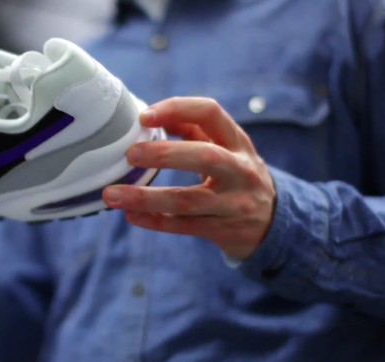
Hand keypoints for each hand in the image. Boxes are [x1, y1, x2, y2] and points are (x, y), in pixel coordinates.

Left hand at [102, 97, 276, 259]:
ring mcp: (234, 204)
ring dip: (146, 197)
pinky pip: (183, 226)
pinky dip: (153, 220)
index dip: (177, 109)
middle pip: (205, 157)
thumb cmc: (236, 174)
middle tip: (130, 154)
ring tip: (112, 194)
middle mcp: (241, 170)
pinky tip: (130, 215)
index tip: (144, 116)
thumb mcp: (227, 148)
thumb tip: (150, 115)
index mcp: (238, 141)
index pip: (211, 113)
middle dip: (164, 154)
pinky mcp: (222, 230)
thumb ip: (194, 129)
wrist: (272, 222)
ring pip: (188, 201)